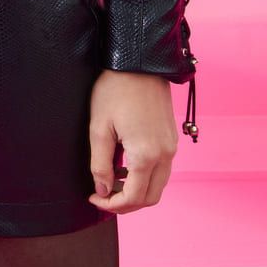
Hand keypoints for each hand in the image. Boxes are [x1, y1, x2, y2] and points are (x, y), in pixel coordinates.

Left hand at [87, 70, 178, 212]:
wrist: (139, 61)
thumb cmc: (116, 89)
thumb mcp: (99, 127)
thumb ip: (100, 164)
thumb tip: (103, 191)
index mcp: (146, 155)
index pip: (133, 198)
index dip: (112, 206)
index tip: (94, 198)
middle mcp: (165, 155)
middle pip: (150, 198)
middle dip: (126, 204)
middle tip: (103, 195)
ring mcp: (171, 146)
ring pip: (158, 185)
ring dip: (137, 191)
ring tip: (113, 180)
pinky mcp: (171, 137)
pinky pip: (162, 169)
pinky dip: (146, 176)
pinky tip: (126, 165)